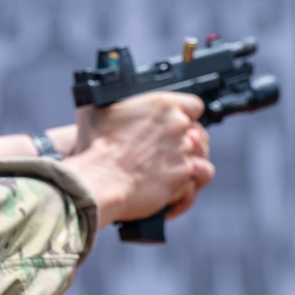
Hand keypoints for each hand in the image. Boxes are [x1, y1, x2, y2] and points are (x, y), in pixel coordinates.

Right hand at [63, 91, 214, 227]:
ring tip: (170, 174)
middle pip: (200, 134)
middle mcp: (178, 126)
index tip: (178, 124)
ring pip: (200, 160)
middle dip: (187, 143)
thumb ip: (115, 103)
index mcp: (162, 104)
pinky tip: (167, 193)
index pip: (194, 105)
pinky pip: (192, 186)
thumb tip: (111, 101)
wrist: (97, 179)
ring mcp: (183, 153)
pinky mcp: (182, 179)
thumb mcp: (97, 110)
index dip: (187, 115)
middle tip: (169, 152)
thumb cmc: (94, 146)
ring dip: (187, 166)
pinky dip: (181, 192)